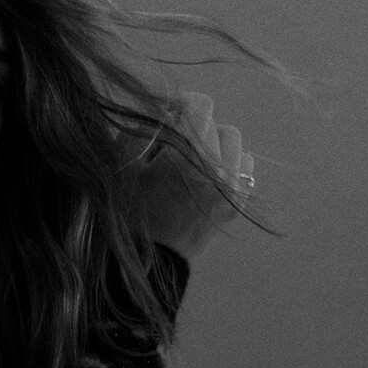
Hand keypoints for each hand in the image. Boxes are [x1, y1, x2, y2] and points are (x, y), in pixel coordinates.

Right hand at [131, 92, 254, 262]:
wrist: (148, 265)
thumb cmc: (128, 213)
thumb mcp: (123, 164)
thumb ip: (146, 126)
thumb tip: (168, 108)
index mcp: (187, 157)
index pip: (200, 104)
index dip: (182, 103)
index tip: (169, 113)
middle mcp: (216, 170)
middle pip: (216, 124)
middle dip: (194, 129)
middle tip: (172, 146)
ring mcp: (231, 189)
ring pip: (234, 143)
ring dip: (214, 144)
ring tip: (192, 161)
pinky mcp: (237, 204)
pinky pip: (245, 167)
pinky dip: (229, 164)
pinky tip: (208, 175)